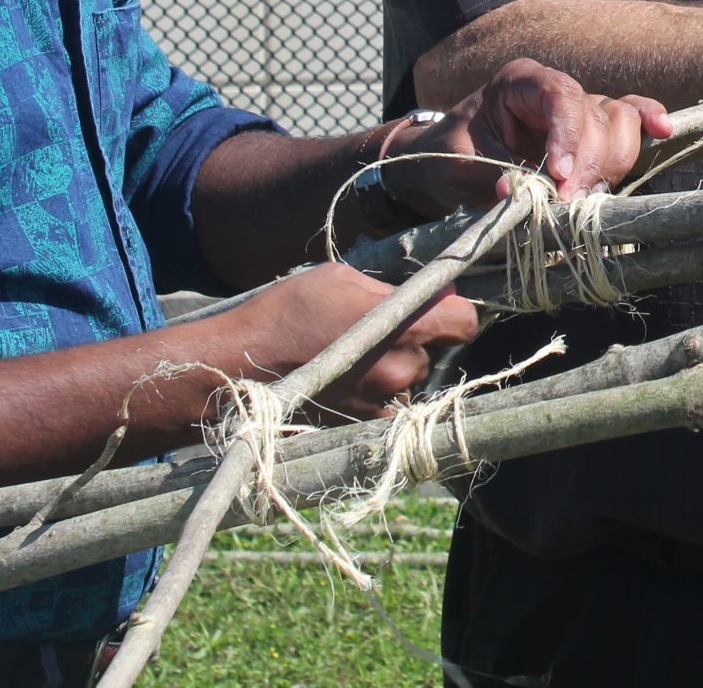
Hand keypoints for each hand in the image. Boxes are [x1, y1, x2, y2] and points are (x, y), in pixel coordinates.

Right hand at [236, 263, 480, 419]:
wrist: (238, 368)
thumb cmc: (285, 313)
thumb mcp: (340, 280)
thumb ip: (391, 289)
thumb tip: (429, 294)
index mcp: (404, 326)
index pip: (464, 321)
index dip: (454, 310)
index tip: (435, 305)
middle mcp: (403, 369)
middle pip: (433, 350)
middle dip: (412, 337)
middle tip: (372, 328)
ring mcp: (383, 400)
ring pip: (409, 378)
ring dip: (393, 366)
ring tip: (350, 355)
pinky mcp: (363, 423)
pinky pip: (386, 403)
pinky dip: (375, 392)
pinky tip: (344, 378)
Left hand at [391, 58, 670, 211]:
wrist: (447, 162)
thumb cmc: (449, 153)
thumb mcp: (456, 164)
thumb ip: (489, 174)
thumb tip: (518, 190)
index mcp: (521, 82)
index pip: (561, 96)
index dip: (568, 135)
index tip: (558, 177)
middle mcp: (557, 90)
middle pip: (598, 115)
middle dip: (589, 163)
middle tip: (567, 204)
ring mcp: (580, 111)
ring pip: (620, 124)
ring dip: (610, 164)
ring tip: (584, 199)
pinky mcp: (593, 134)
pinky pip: (631, 120)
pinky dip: (648, 125)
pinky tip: (663, 131)